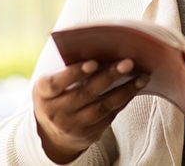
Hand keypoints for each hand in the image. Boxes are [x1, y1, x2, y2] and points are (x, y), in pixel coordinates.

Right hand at [33, 59, 148, 163]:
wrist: (52, 133)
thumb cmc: (56, 95)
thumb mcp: (51, 83)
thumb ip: (68, 69)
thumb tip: (100, 49)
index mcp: (43, 93)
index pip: (56, 83)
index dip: (75, 72)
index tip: (94, 62)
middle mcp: (55, 112)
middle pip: (85, 93)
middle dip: (109, 77)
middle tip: (128, 63)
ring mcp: (72, 126)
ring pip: (102, 106)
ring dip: (124, 90)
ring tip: (141, 77)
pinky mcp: (88, 134)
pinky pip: (110, 116)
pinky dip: (124, 100)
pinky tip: (135, 88)